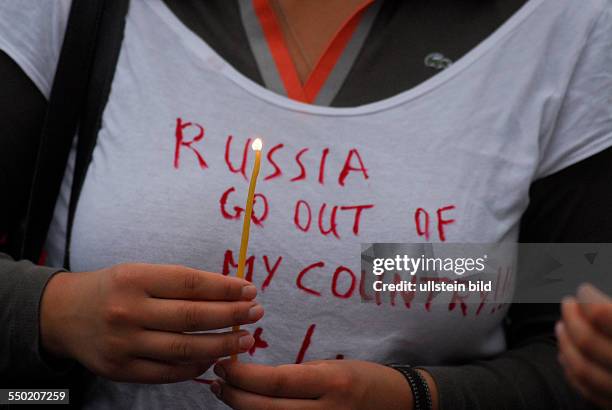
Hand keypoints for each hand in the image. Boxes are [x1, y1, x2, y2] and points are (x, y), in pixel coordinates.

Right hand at [40, 263, 263, 382]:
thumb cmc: (113, 289)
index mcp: (134, 279)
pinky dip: (197, 367)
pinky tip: (215, 358)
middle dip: (231, 316)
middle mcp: (128, 311)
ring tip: (246, 338)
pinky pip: (169, 372)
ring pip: (185, 349)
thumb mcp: (139, 273)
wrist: (64, 315)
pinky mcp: (121, 370)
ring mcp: (124, 344)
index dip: (225, 288)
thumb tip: (230, 293)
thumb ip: (178, 284)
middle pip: (192, 317)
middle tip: (257, 313)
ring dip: (222, 345)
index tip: (250, 290)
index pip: (190, 284)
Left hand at [209, 359, 437, 409]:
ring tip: (226, 393)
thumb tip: (253, 379)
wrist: (397, 406)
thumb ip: (295, 376)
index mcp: (330, 383)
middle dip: (233, 396)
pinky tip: (250, 409)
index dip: (243, 376)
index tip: (223, 364)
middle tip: (216, 380)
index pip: (275, 383)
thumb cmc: (363, 379)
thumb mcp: (331, 367)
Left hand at [556, 284, 611, 408]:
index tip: (583, 290)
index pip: (602, 313)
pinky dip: (571, 370)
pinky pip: (588, 391)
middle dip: (571, 318)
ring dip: (565, 344)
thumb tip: (590, 298)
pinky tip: (566, 354)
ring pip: (583, 369)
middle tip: (567, 304)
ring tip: (561, 326)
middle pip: (588, 341)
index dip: (588, 298)